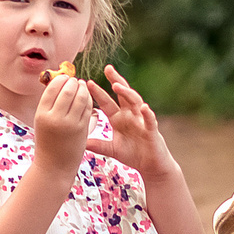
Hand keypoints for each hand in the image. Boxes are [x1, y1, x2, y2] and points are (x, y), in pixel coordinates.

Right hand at [31, 73, 94, 173]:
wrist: (54, 166)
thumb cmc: (48, 141)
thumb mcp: (43, 121)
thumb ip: (51, 105)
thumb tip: (60, 83)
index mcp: (42, 114)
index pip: (52, 89)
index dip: (60, 80)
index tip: (65, 78)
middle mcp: (55, 118)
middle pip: (67, 91)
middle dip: (73, 83)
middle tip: (76, 81)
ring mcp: (70, 124)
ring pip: (80, 98)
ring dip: (83, 89)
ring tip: (82, 86)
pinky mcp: (82, 130)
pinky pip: (88, 109)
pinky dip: (89, 101)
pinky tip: (88, 98)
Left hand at [81, 70, 182, 184]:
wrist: (151, 165)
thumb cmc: (133, 155)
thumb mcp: (112, 150)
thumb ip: (98, 144)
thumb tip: (81, 142)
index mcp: (119, 119)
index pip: (107, 102)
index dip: (99, 92)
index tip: (87, 82)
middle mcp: (131, 116)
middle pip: (123, 94)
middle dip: (116, 80)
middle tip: (108, 68)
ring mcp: (142, 121)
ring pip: (136, 102)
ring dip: (127, 93)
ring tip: (118, 86)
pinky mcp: (152, 130)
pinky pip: (150, 120)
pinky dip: (147, 114)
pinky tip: (144, 108)